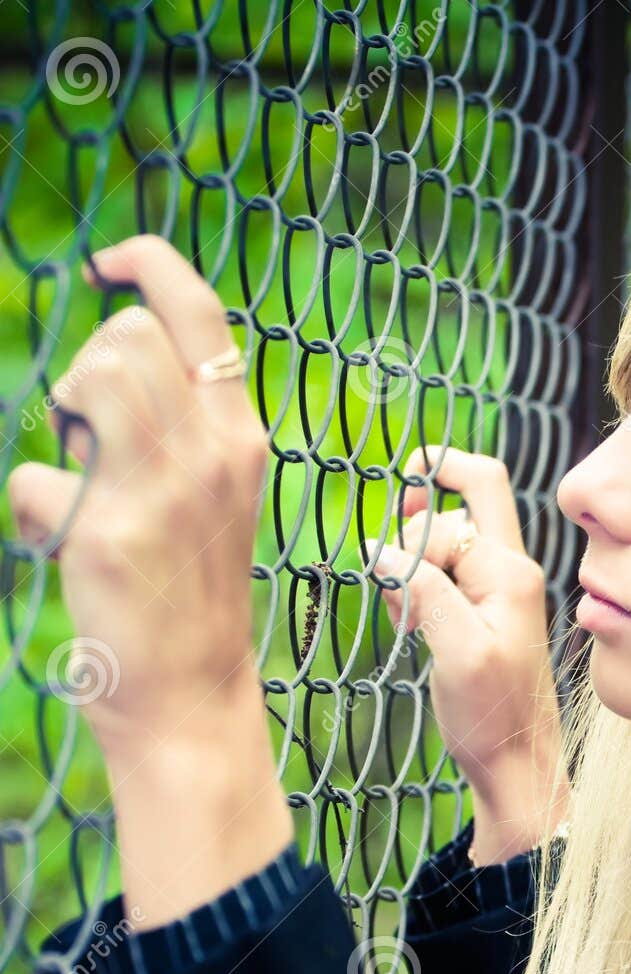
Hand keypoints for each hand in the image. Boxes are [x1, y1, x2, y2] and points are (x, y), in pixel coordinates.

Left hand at [8, 234, 269, 763]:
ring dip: (63, 417)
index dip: (146, 265)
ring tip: (81, 472)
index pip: (200, 310)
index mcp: (241, 438)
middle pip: (126, 339)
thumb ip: (186, 426)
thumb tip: (113, 356)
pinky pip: (34, 476)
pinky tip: (65, 547)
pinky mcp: (108, 535)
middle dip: (89, 371)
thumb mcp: (216, 496)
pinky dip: (35, 508)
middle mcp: (212, 455)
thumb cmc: (192, 595)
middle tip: (94, 436)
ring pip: (90, 378)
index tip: (106, 264)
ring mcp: (163, 493)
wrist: (192, 698)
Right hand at [376, 446, 569, 860]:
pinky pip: (442, 580)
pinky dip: (417, 592)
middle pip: (457, 513)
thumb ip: (423, 590)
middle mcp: (509, 573)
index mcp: (510, 572)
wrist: (516, 768)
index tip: (399, 507)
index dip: (429, 502)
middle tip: (396, 587)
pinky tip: (408, 626)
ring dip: (411, 568)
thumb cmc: (492, 716)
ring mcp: (496, 595)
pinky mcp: (481, 618)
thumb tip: (382, 548)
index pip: (466, 503)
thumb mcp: (454, 651)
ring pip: (443, 548)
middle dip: (415, 534)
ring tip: (403, 617)